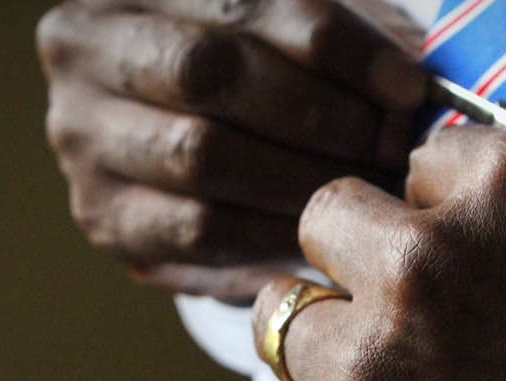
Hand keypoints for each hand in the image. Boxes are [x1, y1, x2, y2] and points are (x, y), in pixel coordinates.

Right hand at [36, 0, 426, 296]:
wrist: (199, 151)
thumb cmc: (264, 78)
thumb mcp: (295, 39)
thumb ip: (346, 44)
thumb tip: (419, 89)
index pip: (244, 3)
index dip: (337, 46)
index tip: (408, 87)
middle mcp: (90, 50)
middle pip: (208, 72)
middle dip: (318, 113)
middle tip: (390, 146)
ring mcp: (86, 138)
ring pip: (203, 155)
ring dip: (305, 177)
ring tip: (370, 188)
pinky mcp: (106, 217)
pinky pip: (200, 230)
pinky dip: (275, 232)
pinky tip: (325, 229)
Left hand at [226, 126, 505, 380]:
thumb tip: (470, 207)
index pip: (417, 162)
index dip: (442, 210)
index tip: (464, 247)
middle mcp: (429, 268)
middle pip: (326, 224)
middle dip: (366, 260)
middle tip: (415, 309)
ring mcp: (382, 376)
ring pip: (276, 322)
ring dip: (327, 341)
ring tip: (384, 378)